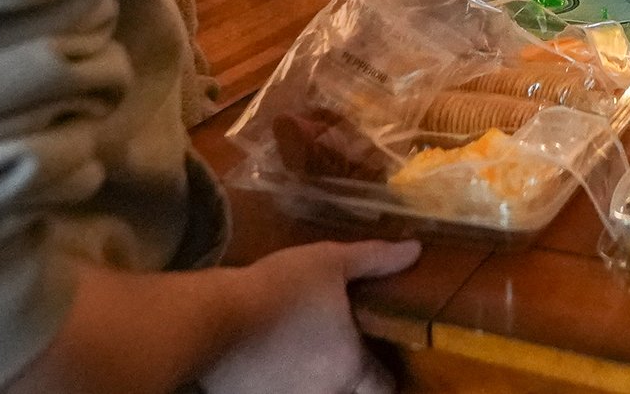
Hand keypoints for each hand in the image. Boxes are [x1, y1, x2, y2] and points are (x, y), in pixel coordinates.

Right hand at [198, 240, 419, 393]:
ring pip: (310, 393)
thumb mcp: (330, 261)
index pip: (383, 386)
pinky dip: (275, 379)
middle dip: (344, 374)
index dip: (381, 370)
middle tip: (331, 344)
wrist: (215, 318)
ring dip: (308, 377)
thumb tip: (414, 250)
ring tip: (295, 346)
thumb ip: (375, 259)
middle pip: (348, 393)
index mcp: (350, 366)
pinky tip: (265, 355)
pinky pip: (275, 391)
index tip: (373, 351)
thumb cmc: (281, 287)